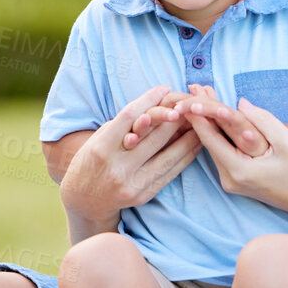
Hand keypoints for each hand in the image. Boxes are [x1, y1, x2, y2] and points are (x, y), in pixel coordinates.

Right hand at [59, 87, 201, 236]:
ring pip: (168, 155)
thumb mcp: (99, 138)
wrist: (85, 200)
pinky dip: (186, 155)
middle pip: (154, 136)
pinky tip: (197, 143)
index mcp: (101, 149)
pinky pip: (171, 172)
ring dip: (189, 136)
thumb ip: (123, 123)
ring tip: (202, 121)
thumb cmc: (92, 160)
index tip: (165, 88)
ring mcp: (132, 184)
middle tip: (191, 102)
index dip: (149, 100)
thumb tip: (154, 100)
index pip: (129, 117)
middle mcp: (117, 168)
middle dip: (175, 117)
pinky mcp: (144, 195)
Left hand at [182, 97, 287, 218]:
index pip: (211, 139)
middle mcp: (229, 178)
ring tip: (198, 97)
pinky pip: (222, 151)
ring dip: (207, 122)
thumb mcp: (287, 142)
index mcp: (239, 170)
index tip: (188, 96)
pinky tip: (214, 116)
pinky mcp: (235, 179)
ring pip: (214, 146)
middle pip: (209, 141)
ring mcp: (230, 181)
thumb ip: (264, 120)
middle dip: (199, 115)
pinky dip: (218, 133)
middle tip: (191, 90)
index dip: (199, 116)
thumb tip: (240, 103)